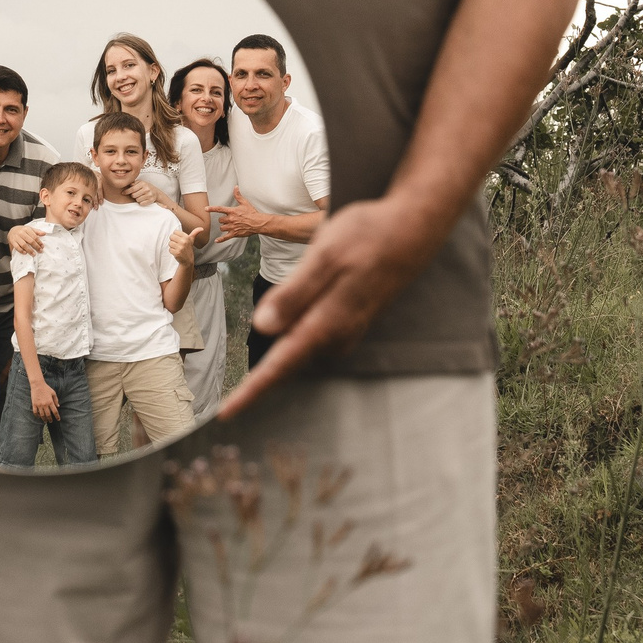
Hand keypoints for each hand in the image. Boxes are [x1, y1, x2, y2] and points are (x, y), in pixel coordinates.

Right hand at [8, 222, 46, 255]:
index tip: (42, 246)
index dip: (39, 242)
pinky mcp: (12, 241)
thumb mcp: (30, 229)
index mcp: (27, 229)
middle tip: (40, 251)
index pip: (34, 236)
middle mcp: (21, 233)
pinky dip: (21, 250)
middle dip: (36, 247)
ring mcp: (16, 237)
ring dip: (29, 250)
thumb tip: (44, 233)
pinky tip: (25, 253)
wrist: (12, 230)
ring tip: (34, 254)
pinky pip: (17, 247)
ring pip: (24, 244)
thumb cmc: (22, 230)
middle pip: (30, 241)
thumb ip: (37, 231)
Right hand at [30, 377, 58, 421]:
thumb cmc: (46, 388)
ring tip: (45, 421)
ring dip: (44, 419)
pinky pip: (35, 412)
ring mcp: (39, 405)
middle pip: (48, 415)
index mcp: (50, 402)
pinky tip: (38, 417)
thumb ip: (56, 400)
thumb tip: (58, 406)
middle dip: (50, 419)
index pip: (55, 411)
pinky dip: (37, 416)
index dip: (57, 416)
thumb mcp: (53, 393)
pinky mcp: (34, 404)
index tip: (58, 419)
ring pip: (42, 415)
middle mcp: (45, 404)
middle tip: (51, 421)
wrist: (37, 385)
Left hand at [128, 180, 162, 207]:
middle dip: (133, 195)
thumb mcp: (141, 183)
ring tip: (140, 196)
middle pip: (134, 195)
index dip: (127, 191)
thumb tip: (127, 184)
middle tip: (136, 194)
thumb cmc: (146, 187)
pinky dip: (141, 202)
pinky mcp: (151, 200)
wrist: (156, 192)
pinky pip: (141, 203)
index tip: (123, 193)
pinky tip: (143, 199)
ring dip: (137, 199)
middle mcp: (147, 189)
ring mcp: (149, 195)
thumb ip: (134, 183)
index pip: (132, 189)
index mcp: (143, 183)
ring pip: (137, 200)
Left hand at [169, 226, 197, 262]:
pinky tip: (176, 252)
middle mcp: (184, 242)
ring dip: (172, 246)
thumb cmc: (188, 248)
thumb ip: (195, 232)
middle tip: (177, 244)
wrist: (188, 260)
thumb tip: (202, 228)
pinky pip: (170, 249)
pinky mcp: (177, 253)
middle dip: (173, 240)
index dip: (176, 235)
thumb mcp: (192, 240)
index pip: (175, 232)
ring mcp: (180, 248)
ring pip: (170, 243)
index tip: (179, 239)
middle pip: (171, 236)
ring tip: (177, 248)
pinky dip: (172, 251)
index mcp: (187, 237)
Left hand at [208, 185, 273, 240]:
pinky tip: (217, 241)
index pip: (219, 209)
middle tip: (228, 219)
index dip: (211, 209)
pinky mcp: (235, 233)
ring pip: (222, 227)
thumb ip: (238, 195)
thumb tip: (236, 187)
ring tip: (228, 226)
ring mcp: (232, 227)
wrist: (258, 223)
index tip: (205, 209)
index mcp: (232, 211)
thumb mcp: (245, 203)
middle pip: (220, 220)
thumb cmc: (252, 213)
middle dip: (222, 220)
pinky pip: (225, 237)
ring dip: (223, 227)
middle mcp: (231, 219)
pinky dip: (220, 240)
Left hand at [221, 195, 435, 417]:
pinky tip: (289, 325)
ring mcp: (348, 328)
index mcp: (327, 321)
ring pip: (303, 349)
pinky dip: (298, 338)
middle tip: (234, 403)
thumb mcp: (325, 256)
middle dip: (262, 382)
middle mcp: (338, 333)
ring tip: (256, 373)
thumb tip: (263, 326)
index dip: (253, 390)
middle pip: (290, 364)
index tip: (228, 413)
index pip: (282, 363)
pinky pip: (316, 336)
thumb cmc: (369, 237)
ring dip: (281, 359)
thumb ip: (295, 294)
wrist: (414, 229)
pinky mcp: (353, 318)